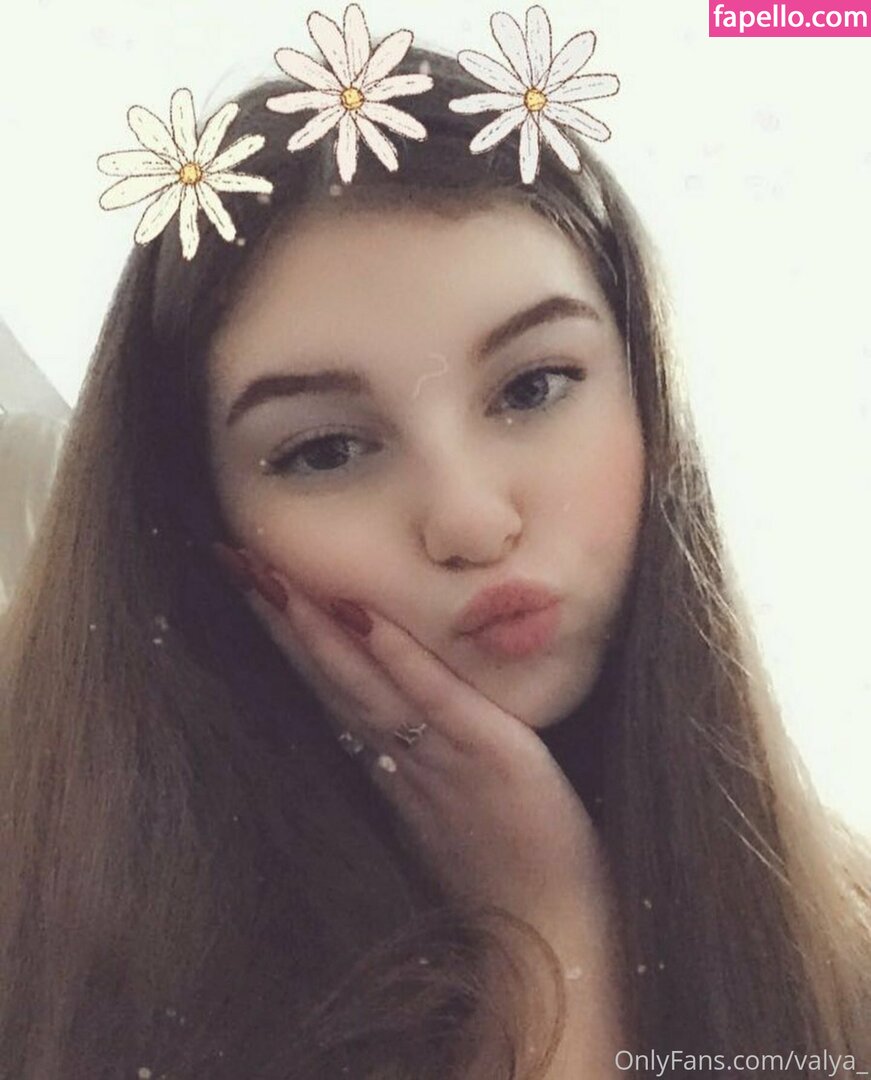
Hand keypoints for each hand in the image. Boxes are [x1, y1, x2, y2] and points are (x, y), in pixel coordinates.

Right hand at [214, 544, 614, 933]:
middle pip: (328, 677)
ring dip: (316, 631)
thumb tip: (392, 698)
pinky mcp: (490, 757)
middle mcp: (400, 756)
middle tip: (232, 560)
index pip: (327, 685)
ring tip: (273, 578)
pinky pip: (437, 702)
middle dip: (278, 619)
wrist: (551, 928)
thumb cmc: (506, 860)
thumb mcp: (448, 799)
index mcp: (390, 760)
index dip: (283, 635)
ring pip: (364, 686)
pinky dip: (399, 659)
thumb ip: (419, 748)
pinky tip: (367, 618)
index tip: (245, 583)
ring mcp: (438, 758)